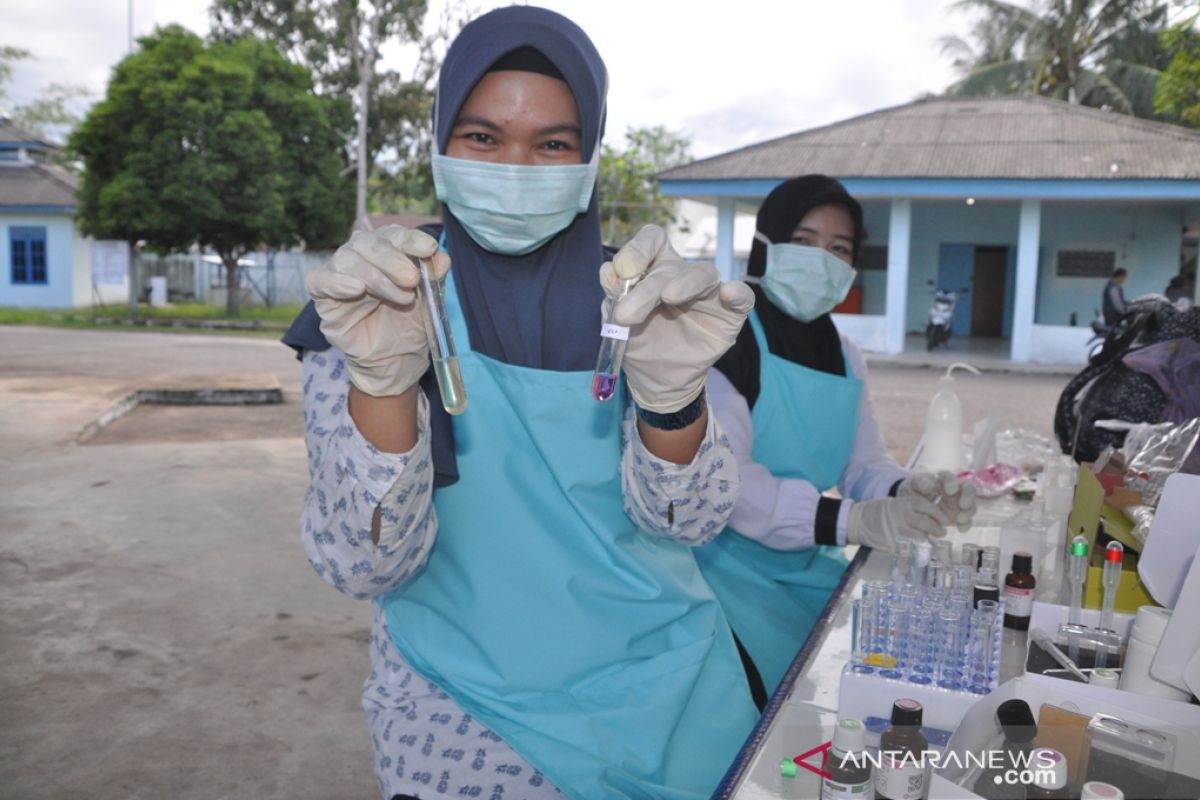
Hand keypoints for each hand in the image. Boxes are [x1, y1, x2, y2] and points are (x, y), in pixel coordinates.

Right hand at [305, 226, 448, 396]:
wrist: (394, 358)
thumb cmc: (408, 323)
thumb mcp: (429, 302)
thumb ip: (434, 278)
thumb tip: (442, 257)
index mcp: (387, 250)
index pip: (393, 235)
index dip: (410, 239)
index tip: (428, 248)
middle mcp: (360, 256)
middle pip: (368, 242)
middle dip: (392, 259)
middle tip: (412, 280)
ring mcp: (339, 274)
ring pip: (347, 260)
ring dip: (375, 277)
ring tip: (401, 298)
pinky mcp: (323, 296)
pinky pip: (319, 280)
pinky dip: (336, 282)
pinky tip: (356, 290)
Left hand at [600, 225, 754, 412]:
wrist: (657, 378)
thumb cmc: (640, 341)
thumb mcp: (618, 321)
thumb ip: (614, 296)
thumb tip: (609, 270)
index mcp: (654, 268)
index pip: (653, 240)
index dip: (639, 248)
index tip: (624, 270)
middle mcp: (682, 274)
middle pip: (669, 266)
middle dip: (646, 288)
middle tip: (626, 315)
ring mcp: (708, 293)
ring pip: (703, 275)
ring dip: (685, 283)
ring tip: (669, 297)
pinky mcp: (730, 314)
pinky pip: (743, 297)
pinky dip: (738, 293)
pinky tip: (730, 294)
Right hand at [846, 496, 947, 551]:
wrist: (858, 521)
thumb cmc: (877, 511)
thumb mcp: (894, 503)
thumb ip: (911, 509)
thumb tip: (929, 516)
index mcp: (903, 503)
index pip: (927, 507)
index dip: (939, 514)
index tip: (945, 521)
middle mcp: (903, 516)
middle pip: (926, 523)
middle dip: (937, 529)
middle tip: (941, 532)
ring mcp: (898, 531)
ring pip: (921, 537)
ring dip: (930, 541)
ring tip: (933, 542)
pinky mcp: (894, 543)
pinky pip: (911, 548)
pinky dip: (920, 550)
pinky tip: (923, 551)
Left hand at [899, 470, 976, 531]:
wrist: (911, 505)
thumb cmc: (914, 491)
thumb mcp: (913, 485)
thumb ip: (919, 483)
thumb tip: (928, 485)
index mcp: (942, 479)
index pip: (950, 477)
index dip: (952, 483)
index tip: (949, 491)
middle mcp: (955, 490)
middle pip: (968, 489)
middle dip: (968, 496)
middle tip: (963, 505)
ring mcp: (958, 504)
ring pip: (970, 505)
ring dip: (968, 512)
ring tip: (959, 519)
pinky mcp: (958, 517)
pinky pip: (967, 520)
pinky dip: (966, 525)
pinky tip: (960, 529)